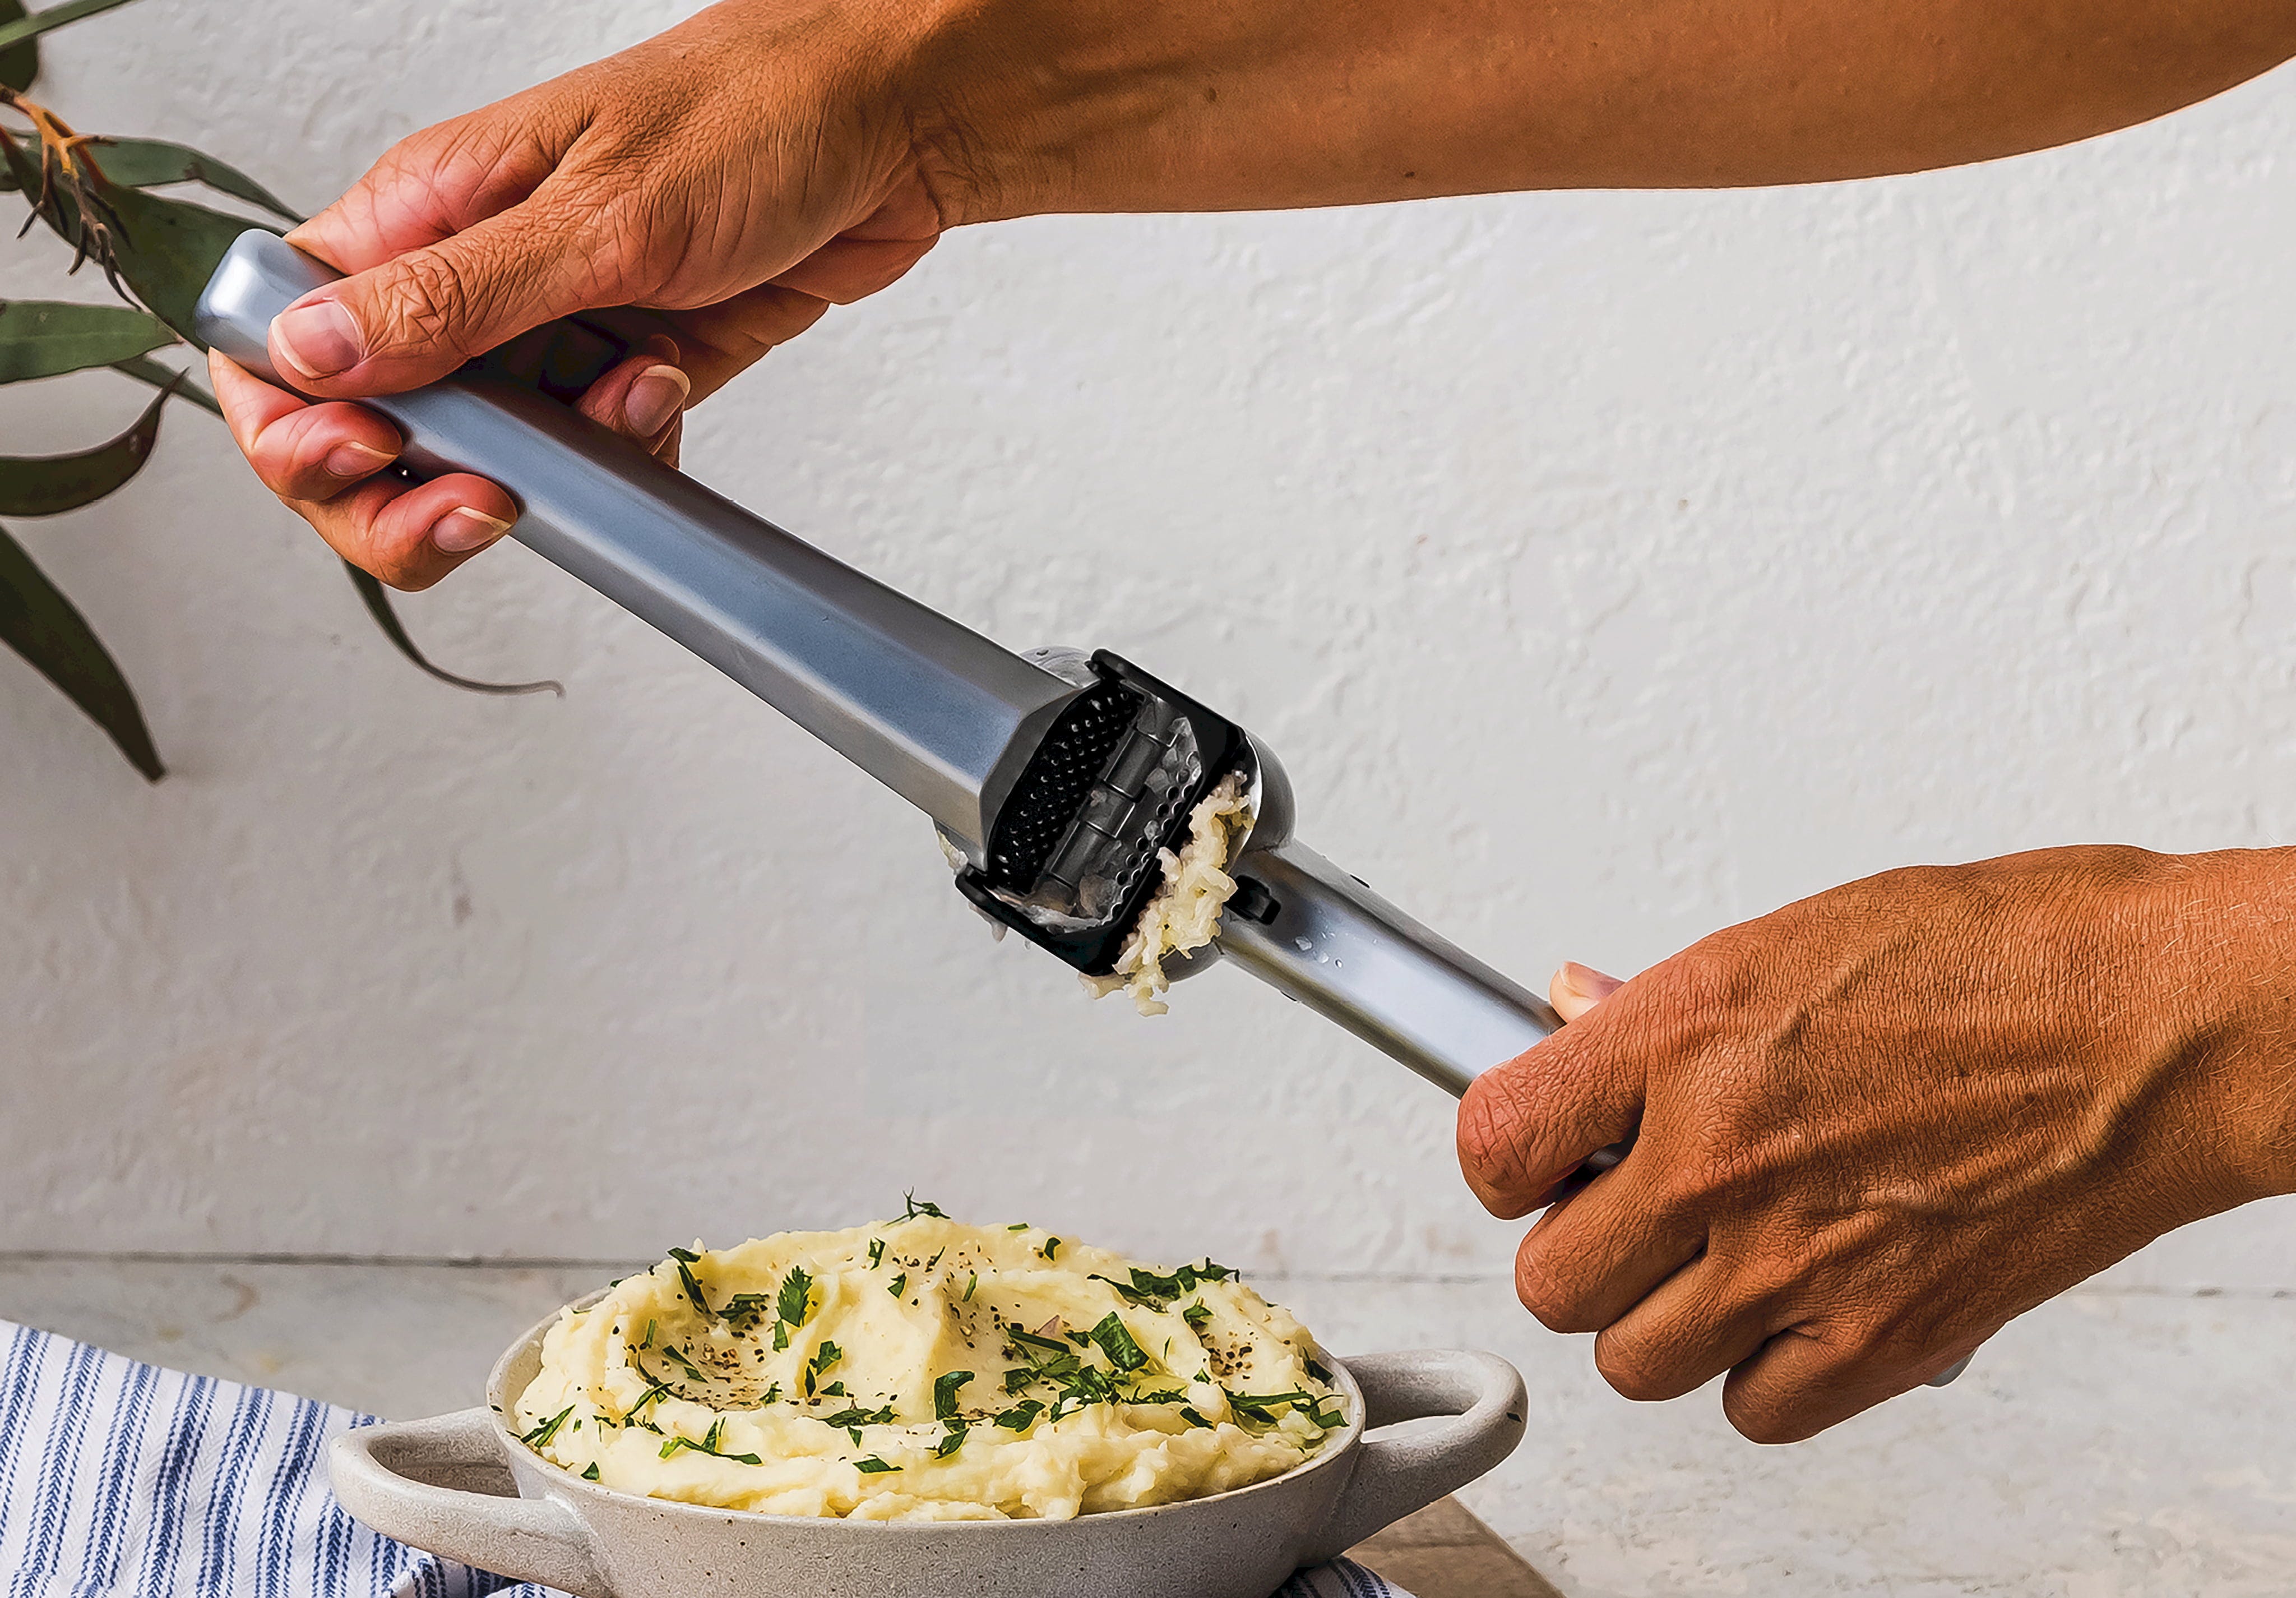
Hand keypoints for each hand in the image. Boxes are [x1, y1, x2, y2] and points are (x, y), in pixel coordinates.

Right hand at [214, 0, 951, 589]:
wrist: (891, 127)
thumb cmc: (754, 118)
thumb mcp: (596, 218)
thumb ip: (451, 301)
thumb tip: (306, 356)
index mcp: (422, 212)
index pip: (284, 339)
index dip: (298, 424)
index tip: (372, 453)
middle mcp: (471, 273)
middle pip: (375, 430)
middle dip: (415, 491)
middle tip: (492, 500)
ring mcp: (550, 324)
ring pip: (488, 456)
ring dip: (554, 464)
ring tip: (632, 393)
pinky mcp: (628, 361)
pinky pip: (590, 455)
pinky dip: (626, 455)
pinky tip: (668, 393)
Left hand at [1457, 845, 2295, 1441]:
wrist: (2156, 1022)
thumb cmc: (1999, 957)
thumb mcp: (1788, 937)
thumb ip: (1660, 1006)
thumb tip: (1572, 1016)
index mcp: (1684, 1039)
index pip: (1494, 1140)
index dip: (1504, 1158)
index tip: (1539, 1156)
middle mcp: (1723, 1158)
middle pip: (1551, 1280)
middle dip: (1579, 1248)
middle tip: (1630, 1212)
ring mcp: (1800, 1261)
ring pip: (1634, 1360)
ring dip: (1659, 1319)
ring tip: (1719, 1260)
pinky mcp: (1884, 1340)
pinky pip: (1752, 1410)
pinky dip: (1759, 1375)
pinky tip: (1796, 1307)